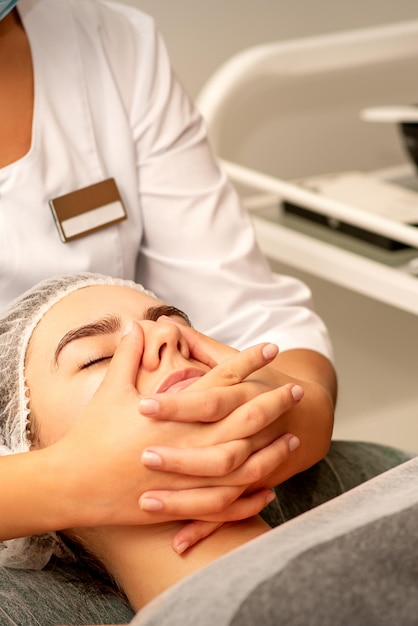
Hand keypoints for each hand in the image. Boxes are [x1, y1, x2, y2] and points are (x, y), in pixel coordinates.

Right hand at [47, 322, 299, 531]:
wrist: (73, 484)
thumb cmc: (91, 436)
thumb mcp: (111, 390)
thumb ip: (129, 355)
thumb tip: (136, 323)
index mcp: (175, 411)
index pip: (222, 380)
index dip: (249, 362)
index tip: (272, 348)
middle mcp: (189, 442)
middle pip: (244, 419)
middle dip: (274, 403)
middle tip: (297, 391)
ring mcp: (190, 476)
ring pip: (245, 462)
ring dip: (272, 449)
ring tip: (294, 438)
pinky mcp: (184, 502)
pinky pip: (229, 500)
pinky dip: (251, 494)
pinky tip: (269, 486)